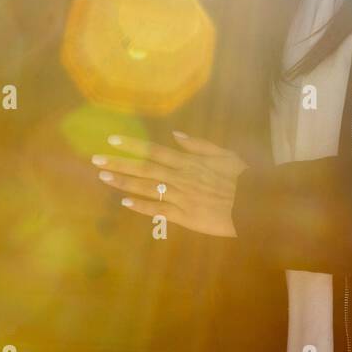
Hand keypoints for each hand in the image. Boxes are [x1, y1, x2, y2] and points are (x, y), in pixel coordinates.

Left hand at [92, 132, 246, 237]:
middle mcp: (180, 177)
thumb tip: (176, 135)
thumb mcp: (224, 154)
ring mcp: (181, 197)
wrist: (256, 204)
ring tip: (103, 177)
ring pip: (147, 188)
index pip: (154, 150)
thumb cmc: (243, 178)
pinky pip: (159, 211)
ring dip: (124, 182)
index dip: (131, 145)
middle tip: (96, 160)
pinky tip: (124, 202)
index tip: (112, 140)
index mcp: (188, 161)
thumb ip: (199, 145)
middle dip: (119, 164)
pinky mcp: (185, 217)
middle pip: (144, 168)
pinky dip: (141, 206)